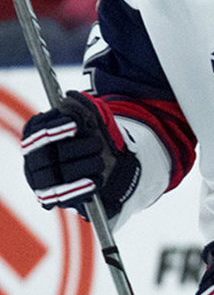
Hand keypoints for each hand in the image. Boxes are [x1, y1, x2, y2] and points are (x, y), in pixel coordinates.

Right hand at [22, 90, 139, 219]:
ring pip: (58, 177)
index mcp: (34, 138)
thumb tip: (71, 97)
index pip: (38, 133)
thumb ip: (77, 107)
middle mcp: (32, 160)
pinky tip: (94, 182)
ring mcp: (40, 181)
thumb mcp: (84, 116)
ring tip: (100, 161)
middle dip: (78, 149)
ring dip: (84, 167)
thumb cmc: (85, 134)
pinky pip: (63, 197)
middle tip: (97, 143)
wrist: (93, 160)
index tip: (76, 125)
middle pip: (49, 156)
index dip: (56, 129)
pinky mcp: (51, 198)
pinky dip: (80, 189)